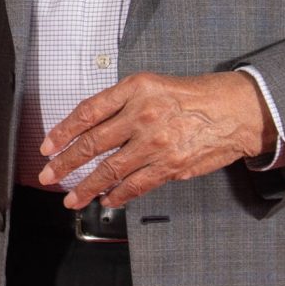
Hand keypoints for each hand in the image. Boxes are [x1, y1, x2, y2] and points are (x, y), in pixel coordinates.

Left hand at [40, 71, 271, 209]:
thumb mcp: (154, 85)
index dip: (63, 130)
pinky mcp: (170, 165)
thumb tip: (89, 128)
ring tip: (70, 198)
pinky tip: (106, 200)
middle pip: (92, 143)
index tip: (48, 145)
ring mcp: (156, 143)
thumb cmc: (194, 96)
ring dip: (86, 187)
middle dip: (64, 162)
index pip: (88, 112)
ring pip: (110, 170)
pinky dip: (117, 195)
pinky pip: (136, 185)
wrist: (236, 111)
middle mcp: (143, 114)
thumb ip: (122, 104)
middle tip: (48, 175)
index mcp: (135, 89)